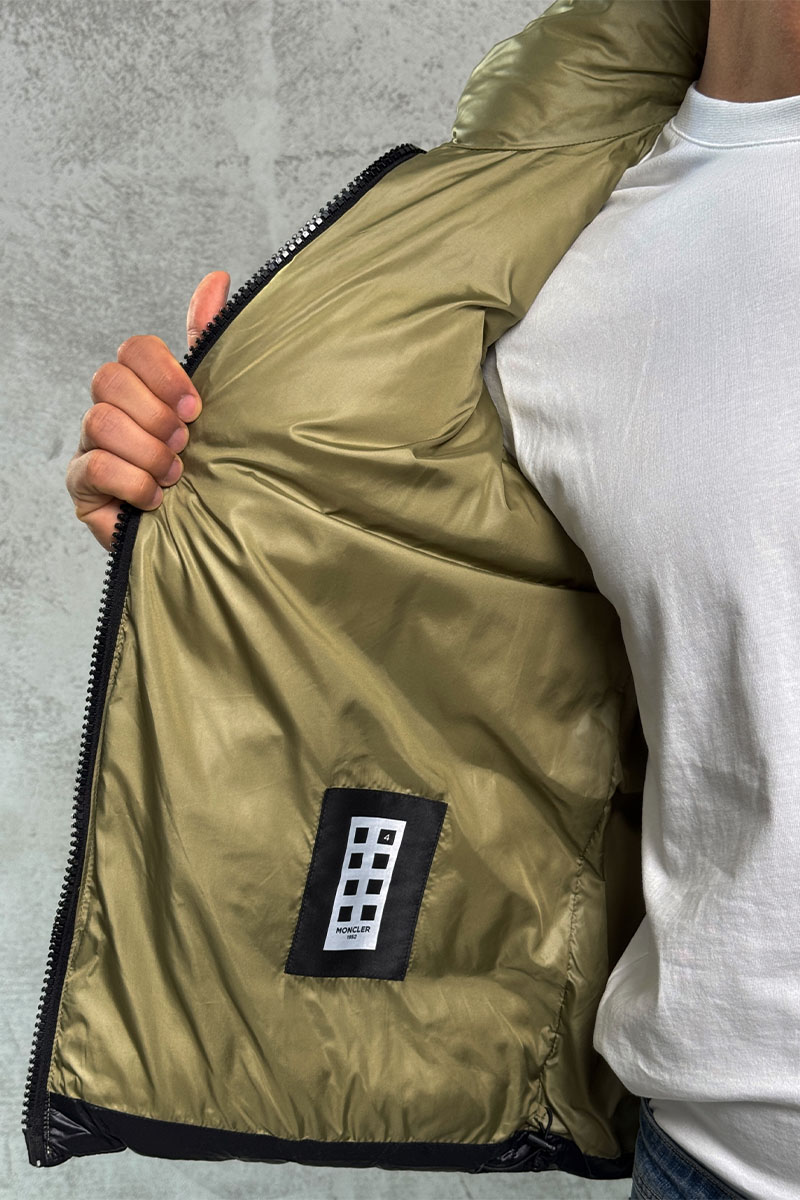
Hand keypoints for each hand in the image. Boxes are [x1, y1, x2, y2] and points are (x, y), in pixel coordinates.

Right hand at [65, 270, 230, 550]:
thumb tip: (216, 279)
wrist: (213, 533)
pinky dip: (134, 483)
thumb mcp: (220, 406)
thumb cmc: (214, 469)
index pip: (134, 349)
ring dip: (148, 452)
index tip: (197, 407)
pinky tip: (157, 499)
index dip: (164, 374)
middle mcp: (112, 411)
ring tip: (175, 475)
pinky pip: (94, 467)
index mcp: (145, 388)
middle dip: (156, 415)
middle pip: (109, 380)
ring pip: (100, 422)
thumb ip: (210, 342)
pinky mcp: (83, 488)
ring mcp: (92, 448)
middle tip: (185, 444)